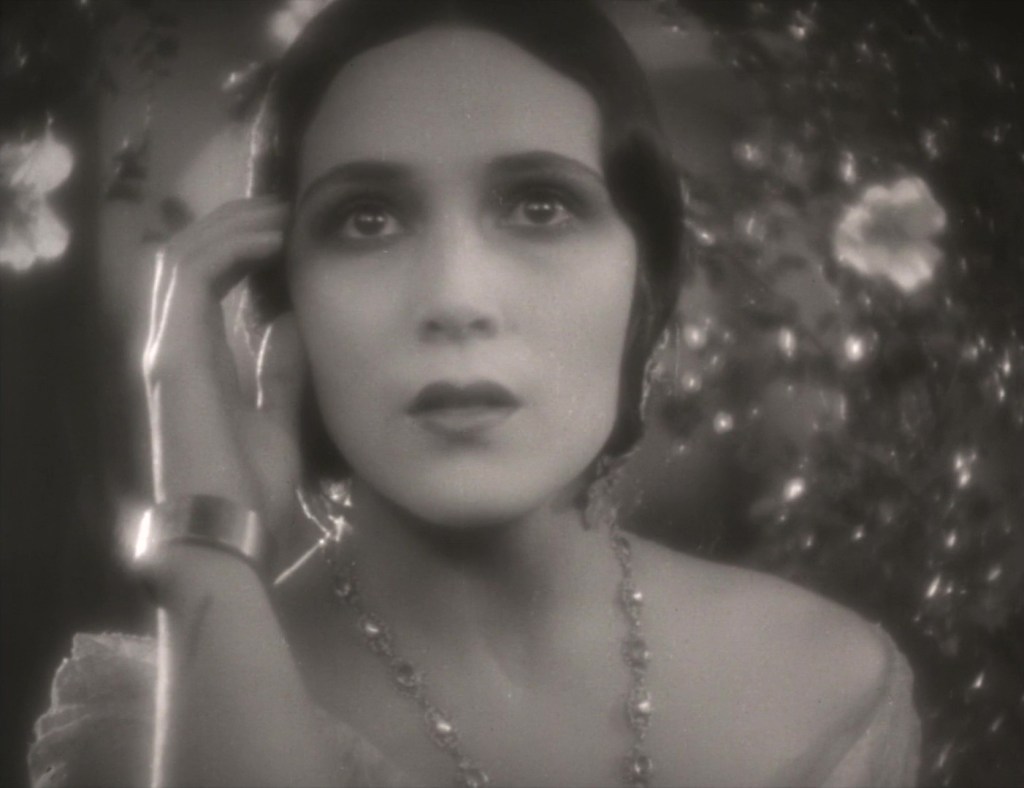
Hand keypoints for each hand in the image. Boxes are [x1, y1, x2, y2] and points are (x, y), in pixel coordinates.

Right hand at [143, 196, 301, 550]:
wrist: (230, 539)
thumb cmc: (252, 493)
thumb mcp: (278, 420)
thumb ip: (280, 372)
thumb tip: (290, 324)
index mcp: (200, 362)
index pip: (209, 281)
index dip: (242, 246)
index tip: (290, 230)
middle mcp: (176, 348)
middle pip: (191, 259)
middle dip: (236, 224)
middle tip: (287, 207)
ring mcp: (169, 350)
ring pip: (184, 258)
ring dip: (233, 227)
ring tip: (282, 213)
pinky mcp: (174, 358)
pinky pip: (190, 280)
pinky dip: (228, 248)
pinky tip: (271, 239)